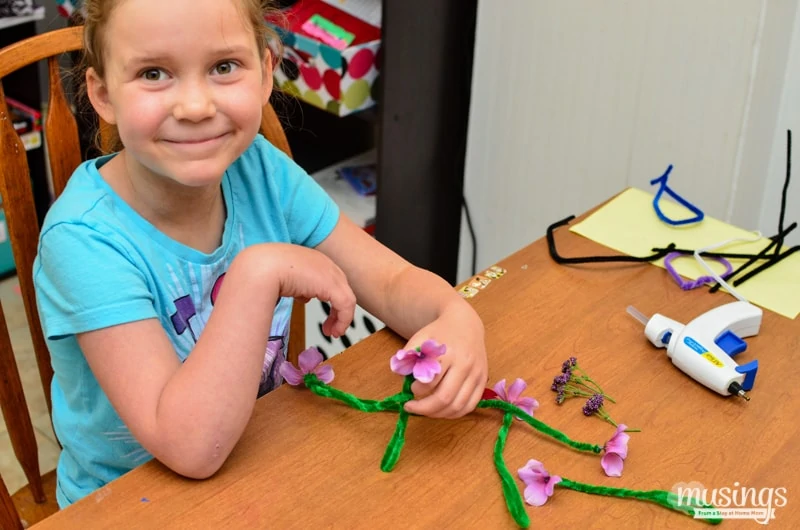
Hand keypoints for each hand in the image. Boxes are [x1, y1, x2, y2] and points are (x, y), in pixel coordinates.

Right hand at [246, 243, 356, 337]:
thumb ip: (298, 286)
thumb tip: (304, 297)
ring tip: (333, 332)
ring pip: (346, 297)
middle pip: (340, 287)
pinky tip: (334, 332)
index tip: (323, 312)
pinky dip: (343, 320)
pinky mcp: (332, 285)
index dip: (328, 296)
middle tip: (330, 326)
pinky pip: (346, 305)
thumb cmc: (263, 271)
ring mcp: (329, 273)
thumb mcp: (284, 277)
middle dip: (337, 308)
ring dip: (341, 318)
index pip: (328, 278)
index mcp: (312, 258)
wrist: (261, 267)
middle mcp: (323, 263)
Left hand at [401, 303, 487, 418]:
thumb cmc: (440, 333)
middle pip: (444, 398)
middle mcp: (465, 365)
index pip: (430, 382)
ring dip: (438, 414)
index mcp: (448, 353)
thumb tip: (399, 376)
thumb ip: (408, 356)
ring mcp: (476, 374)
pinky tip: (442, 410)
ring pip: (458, 406)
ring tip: (425, 410)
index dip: (416, 390)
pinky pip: (470, 406)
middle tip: (411, 407)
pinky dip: (454, 413)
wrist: (465, 324)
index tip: (410, 388)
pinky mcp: (483, 381)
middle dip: (424, 408)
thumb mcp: (420, 338)